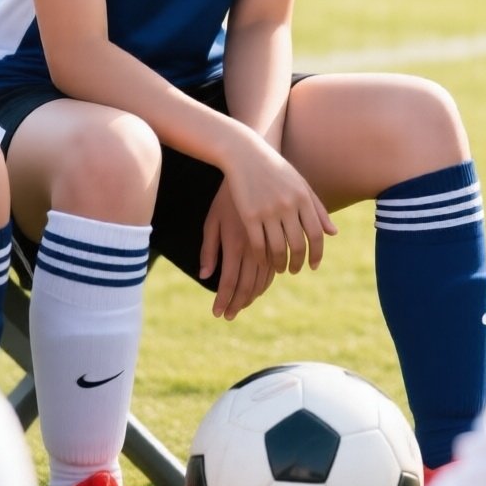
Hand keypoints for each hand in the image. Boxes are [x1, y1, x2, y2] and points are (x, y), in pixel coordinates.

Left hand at [200, 180, 275, 320]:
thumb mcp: (212, 219)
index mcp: (234, 241)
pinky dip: (267, 281)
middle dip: (237, 303)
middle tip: (228, 316)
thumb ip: (209, 248)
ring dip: (253, 295)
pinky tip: (259, 289)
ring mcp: (268, 240)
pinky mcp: (279, 235)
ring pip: (264, 278)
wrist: (252, 169)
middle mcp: (253, 244)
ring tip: (241, 306)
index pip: (230, 281)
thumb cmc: (225, 196)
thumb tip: (205, 276)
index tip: (218, 314)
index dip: (224, 300)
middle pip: (247, 284)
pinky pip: (275, 266)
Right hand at [219, 126, 335, 278]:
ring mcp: (268, 210)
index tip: (314, 266)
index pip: (316, 234)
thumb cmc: (275, 169)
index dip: (317, 254)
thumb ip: (318, 208)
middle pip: (297, 245)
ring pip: (277, 248)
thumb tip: (333, 233)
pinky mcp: (249, 214)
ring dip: (280, 264)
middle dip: (297, 263)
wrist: (245, 153)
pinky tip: (263, 261)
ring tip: (280, 268)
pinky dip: (262, 257)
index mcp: (303, 197)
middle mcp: (288, 205)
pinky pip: (258, 244)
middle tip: (294, 270)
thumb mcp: (300, 184)